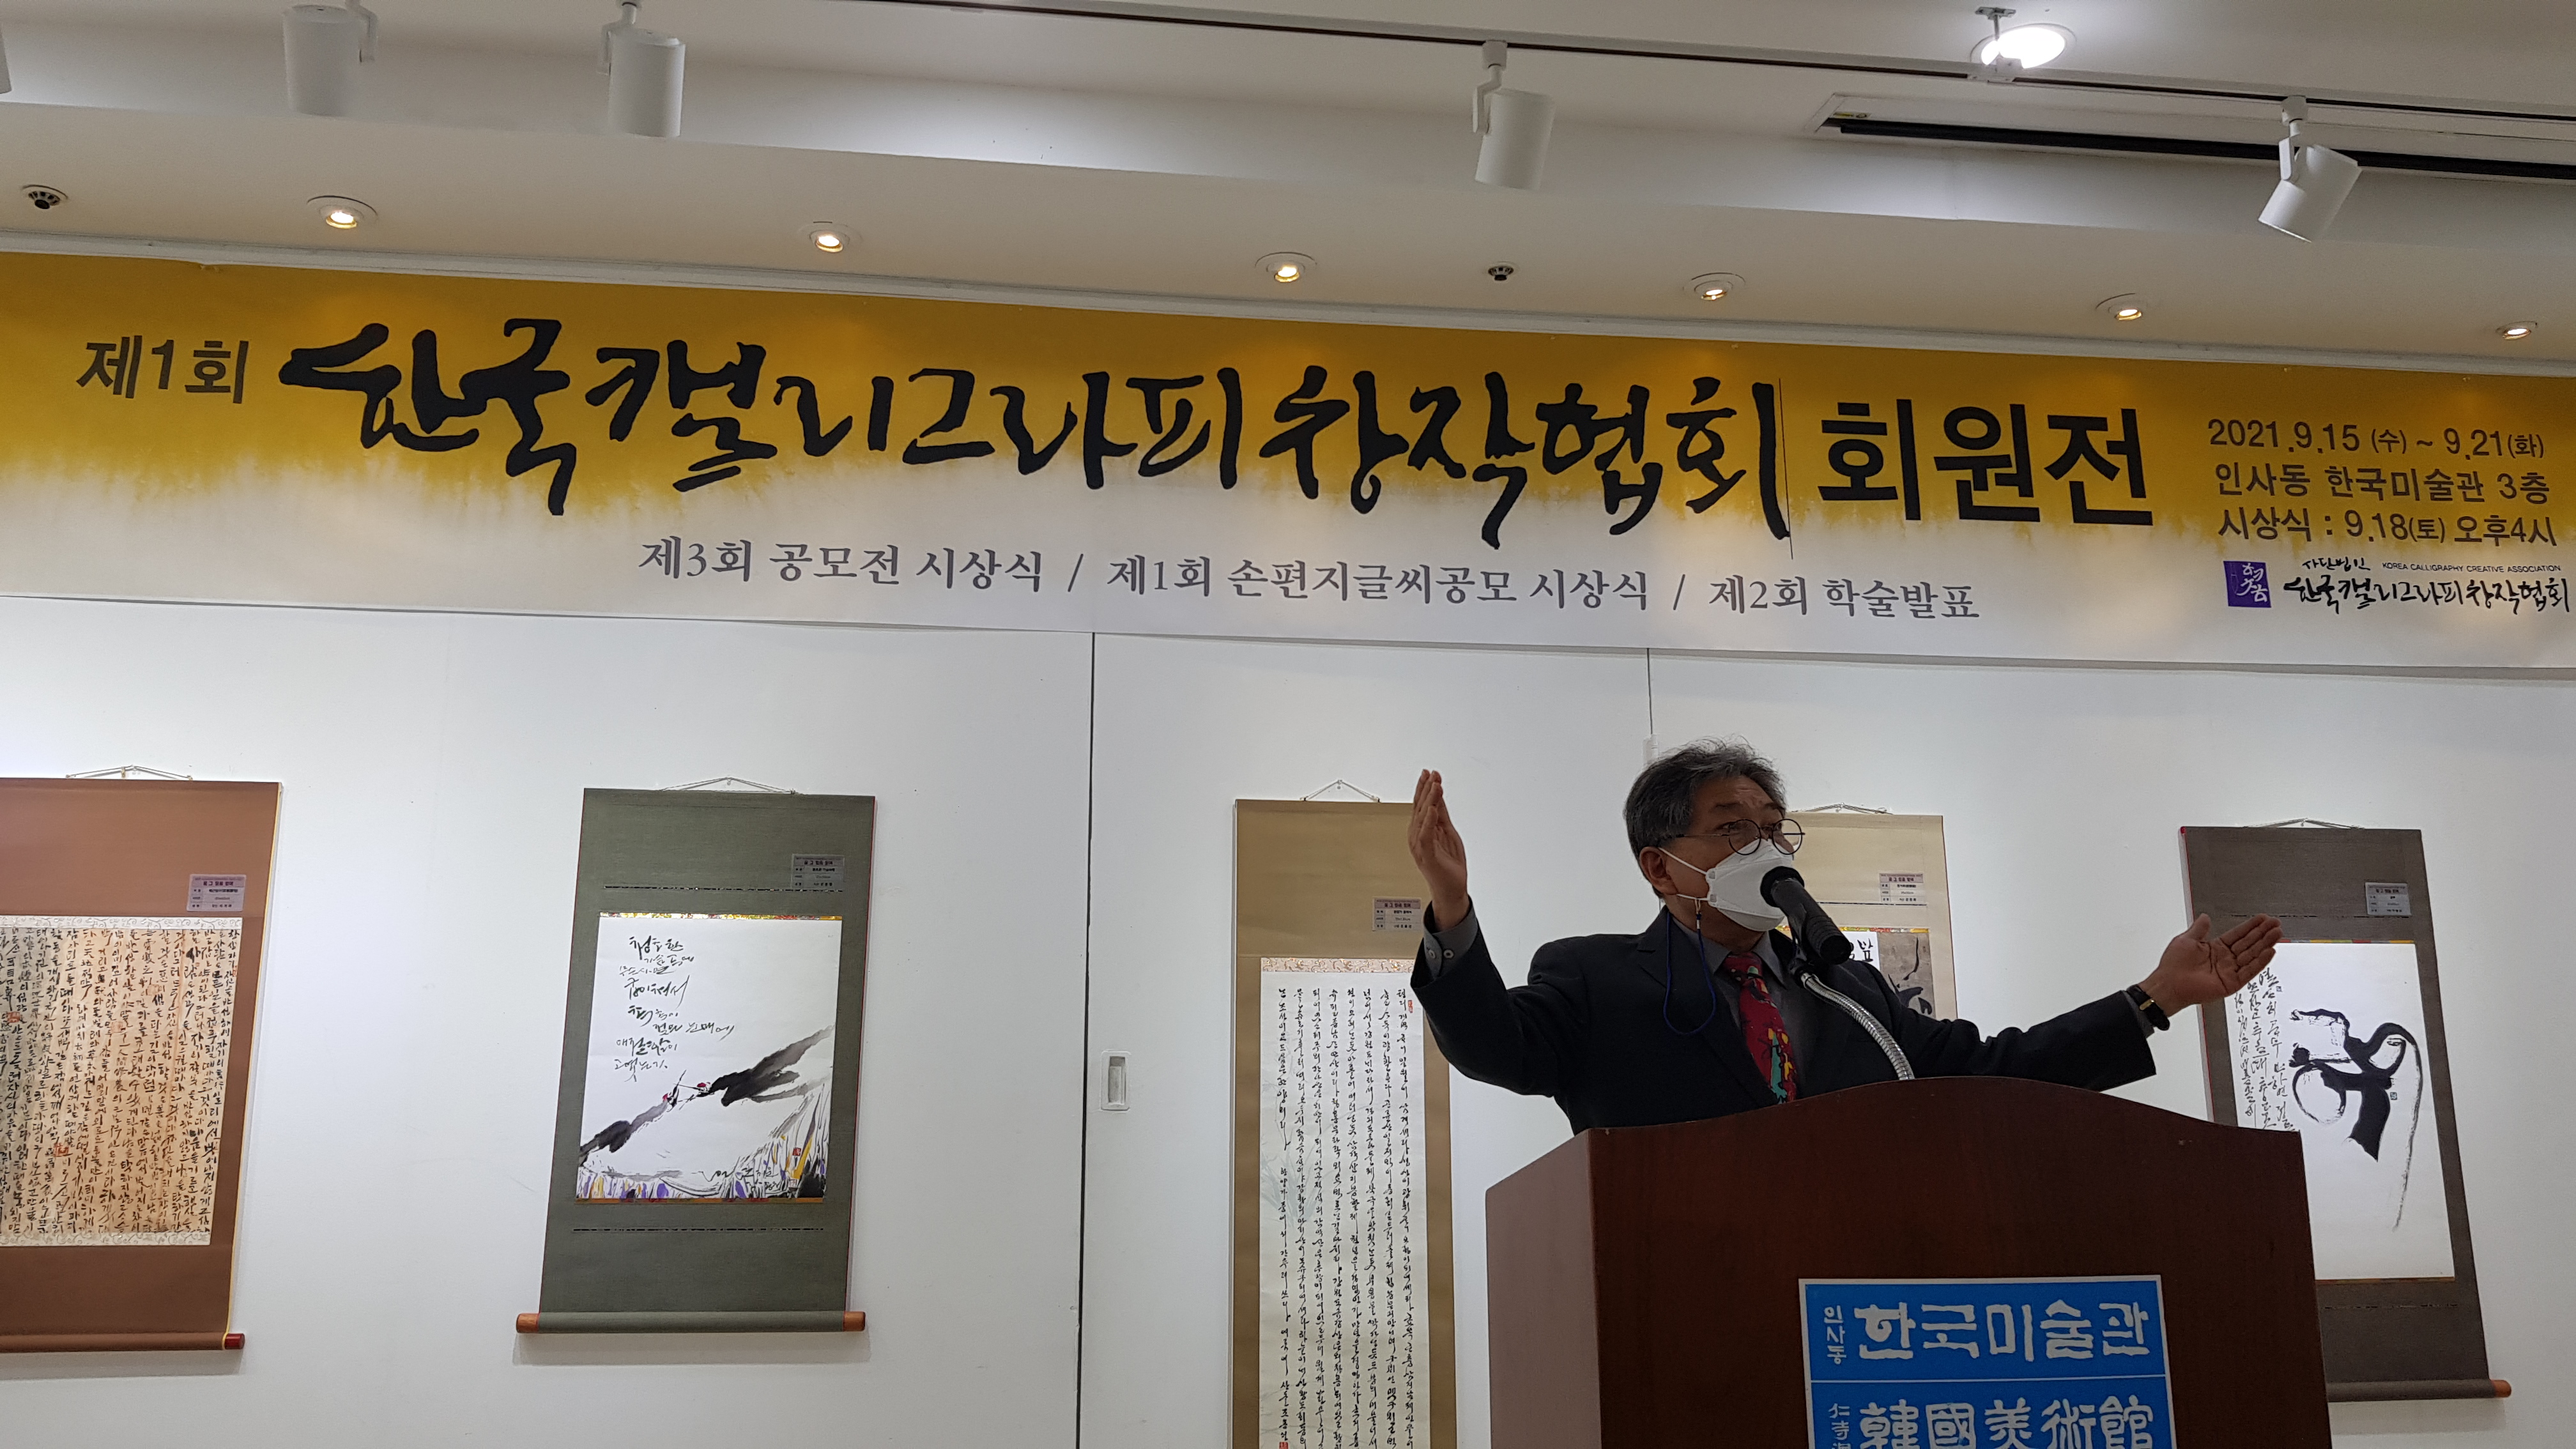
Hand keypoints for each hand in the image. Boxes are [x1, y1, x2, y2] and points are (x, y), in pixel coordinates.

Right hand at [1408, 769, 1469, 928]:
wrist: (1451, 889)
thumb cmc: (1448, 865)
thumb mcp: (1448, 833)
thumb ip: (1442, 815)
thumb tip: (1439, 796)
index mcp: (1422, 830)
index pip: (1422, 804)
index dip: (1425, 788)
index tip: (1429, 773)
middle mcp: (1418, 836)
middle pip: (1420, 808)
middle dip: (1426, 789)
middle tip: (1432, 774)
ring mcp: (1421, 846)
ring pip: (1423, 818)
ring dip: (1429, 801)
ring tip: (1436, 786)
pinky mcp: (1426, 856)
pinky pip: (1426, 836)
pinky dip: (1428, 822)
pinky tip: (1433, 809)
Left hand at [2140, 913, 2283, 1012]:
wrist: (2168, 984)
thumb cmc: (2173, 965)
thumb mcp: (2187, 940)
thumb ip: (2199, 929)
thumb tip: (2205, 917)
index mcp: (2214, 948)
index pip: (2238, 935)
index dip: (2250, 926)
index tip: (2262, 918)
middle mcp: (2224, 959)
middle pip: (2248, 943)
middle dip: (2262, 933)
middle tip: (2275, 923)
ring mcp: (2229, 971)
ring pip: (2251, 955)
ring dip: (2265, 944)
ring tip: (2277, 934)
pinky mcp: (2231, 983)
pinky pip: (2249, 971)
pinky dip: (2260, 961)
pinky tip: (2270, 951)